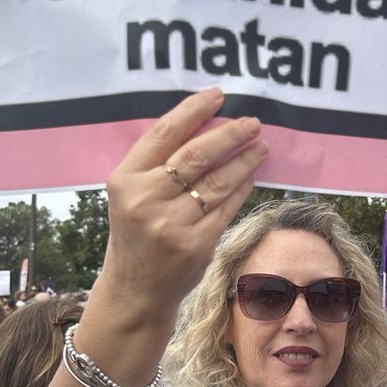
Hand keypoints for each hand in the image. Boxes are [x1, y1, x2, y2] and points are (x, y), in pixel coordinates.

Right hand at [100, 88, 267, 313]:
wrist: (136, 289)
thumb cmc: (136, 232)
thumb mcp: (131, 194)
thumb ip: (158, 164)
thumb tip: (206, 124)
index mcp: (125, 179)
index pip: (165, 133)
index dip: (195, 110)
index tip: (218, 96)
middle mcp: (146, 199)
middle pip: (197, 154)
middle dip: (230, 134)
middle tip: (252, 122)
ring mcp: (172, 224)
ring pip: (218, 181)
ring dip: (245, 160)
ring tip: (261, 146)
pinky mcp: (196, 244)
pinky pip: (227, 207)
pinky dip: (242, 188)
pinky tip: (251, 175)